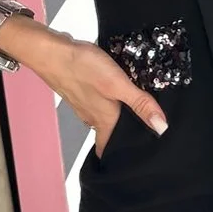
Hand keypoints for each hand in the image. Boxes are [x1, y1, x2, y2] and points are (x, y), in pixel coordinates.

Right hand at [0, 19, 167, 146]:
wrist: (51, 51)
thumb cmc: (82, 68)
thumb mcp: (118, 85)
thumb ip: (140, 104)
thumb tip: (161, 127)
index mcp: (104, 120)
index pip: (109, 148)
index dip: (119, 156)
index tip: (133, 160)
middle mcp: (92, 115)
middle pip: (108, 132)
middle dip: (122, 134)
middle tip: (142, 132)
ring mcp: (84, 102)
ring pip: (102, 115)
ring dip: (115, 115)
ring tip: (133, 112)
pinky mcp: (80, 88)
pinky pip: (96, 100)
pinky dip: (106, 99)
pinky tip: (113, 89)